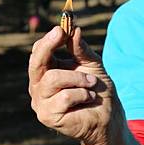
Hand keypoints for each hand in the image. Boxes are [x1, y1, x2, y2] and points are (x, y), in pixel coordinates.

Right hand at [28, 26, 117, 144]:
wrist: (108, 116)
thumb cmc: (98, 89)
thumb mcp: (91, 64)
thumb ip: (80, 49)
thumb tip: (74, 29)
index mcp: (47, 71)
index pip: (38, 52)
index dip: (48, 39)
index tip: (61, 28)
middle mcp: (39, 86)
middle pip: (35, 62)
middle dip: (48, 46)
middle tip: (61, 34)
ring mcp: (41, 102)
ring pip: (52, 79)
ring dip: (78, 78)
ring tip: (92, 84)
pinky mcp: (47, 116)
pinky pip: (63, 97)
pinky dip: (81, 94)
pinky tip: (88, 98)